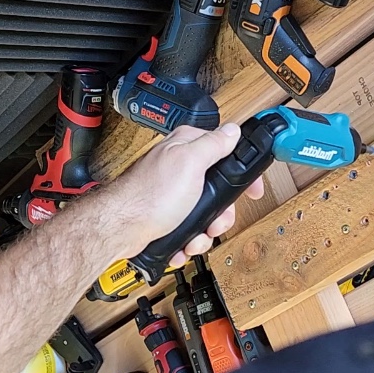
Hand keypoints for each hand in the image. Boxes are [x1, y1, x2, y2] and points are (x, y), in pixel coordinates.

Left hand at [113, 124, 264, 266]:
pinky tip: (182, 242)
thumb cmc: (149, 195)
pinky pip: (190, 228)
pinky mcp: (168, 215)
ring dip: (204, 232)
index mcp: (187, 147)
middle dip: (221, 213)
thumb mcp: (190, 163)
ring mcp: (174, 193)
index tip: (251, 190)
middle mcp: (181, 167)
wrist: (122, 229)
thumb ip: (213, 144)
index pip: (226, 152)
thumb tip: (232, 130)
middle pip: (219, 190)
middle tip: (216, 220)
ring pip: (206, 214)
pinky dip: (189, 239)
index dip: (242, 174)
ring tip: (195, 236)